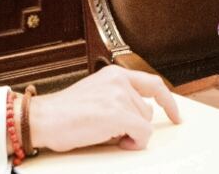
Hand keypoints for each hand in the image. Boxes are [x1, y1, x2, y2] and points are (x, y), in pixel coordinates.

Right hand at [29, 66, 179, 152]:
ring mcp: (119, 96)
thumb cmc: (63, 113)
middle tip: (115, 133)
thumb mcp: (95, 95)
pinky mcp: (118, 113)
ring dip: (130, 133)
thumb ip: (118, 99)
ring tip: (105, 133)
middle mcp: (119, 80)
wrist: (43, 119)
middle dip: (135, 125)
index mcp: (113, 74)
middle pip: (148, 111)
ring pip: (145, 123)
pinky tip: (118, 142)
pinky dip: (134, 142)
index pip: (152, 83)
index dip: (168, 101)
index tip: (176, 115)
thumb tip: (137, 121)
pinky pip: (142, 134)